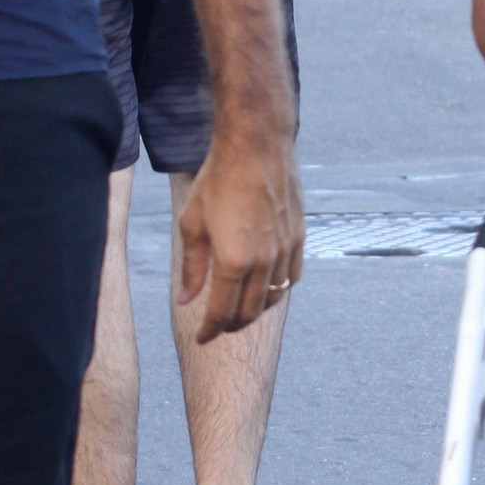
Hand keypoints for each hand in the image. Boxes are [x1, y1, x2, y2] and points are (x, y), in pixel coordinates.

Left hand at [175, 121, 304, 342]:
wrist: (256, 146)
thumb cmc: (217, 180)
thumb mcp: (192, 223)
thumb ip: (192, 267)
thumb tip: (186, 300)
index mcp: (233, 261)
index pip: (221, 312)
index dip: (210, 331)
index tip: (202, 339)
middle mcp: (263, 262)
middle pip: (250, 313)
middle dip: (231, 325)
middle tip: (218, 327)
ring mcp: (285, 251)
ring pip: (273, 298)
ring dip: (255, 310)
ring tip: (240, 310)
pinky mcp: (299, 238)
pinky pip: (292, 278)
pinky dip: (278, 291)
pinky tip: (266, 287)